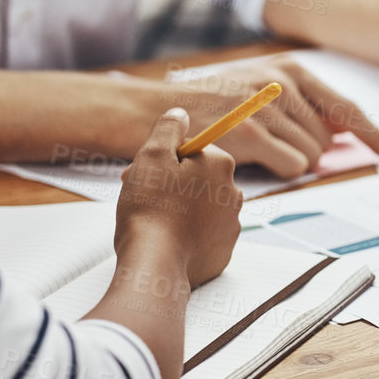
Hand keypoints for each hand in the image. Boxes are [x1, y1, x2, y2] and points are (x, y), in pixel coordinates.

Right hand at [114, 109, 241, 286]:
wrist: (156, 264)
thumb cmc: (151, 209)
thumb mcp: (152, 156)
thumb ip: (168, 129)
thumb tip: (180, 114)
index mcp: (220, 165)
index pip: (193, 150)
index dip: (164, 159)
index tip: (145, 171)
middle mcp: (234, 193)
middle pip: (199, 178)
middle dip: (172, 183)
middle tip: (144, 194)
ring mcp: (231, 225)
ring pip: (201, 207)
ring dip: (180, 208)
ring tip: (154, 219)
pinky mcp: (222, 252)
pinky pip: (203, 236)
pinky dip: (187, 235)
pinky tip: (167, 239)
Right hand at [158, 55, 378, 178]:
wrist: (151, 110)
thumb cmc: (208, 107)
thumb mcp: (259, 89)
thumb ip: (301, 105)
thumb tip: (341, 135)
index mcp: (291, 70)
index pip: (347, 108)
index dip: (375, 136)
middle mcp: (284, 82)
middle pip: (327, 141)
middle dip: (305, 152)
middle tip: (266, 144)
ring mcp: (268, 105)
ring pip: (310, 157)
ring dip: (286, 162)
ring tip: (251, 147)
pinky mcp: (251, 131)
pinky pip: (292, 167)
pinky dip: (276, 170)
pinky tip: (249, 157)